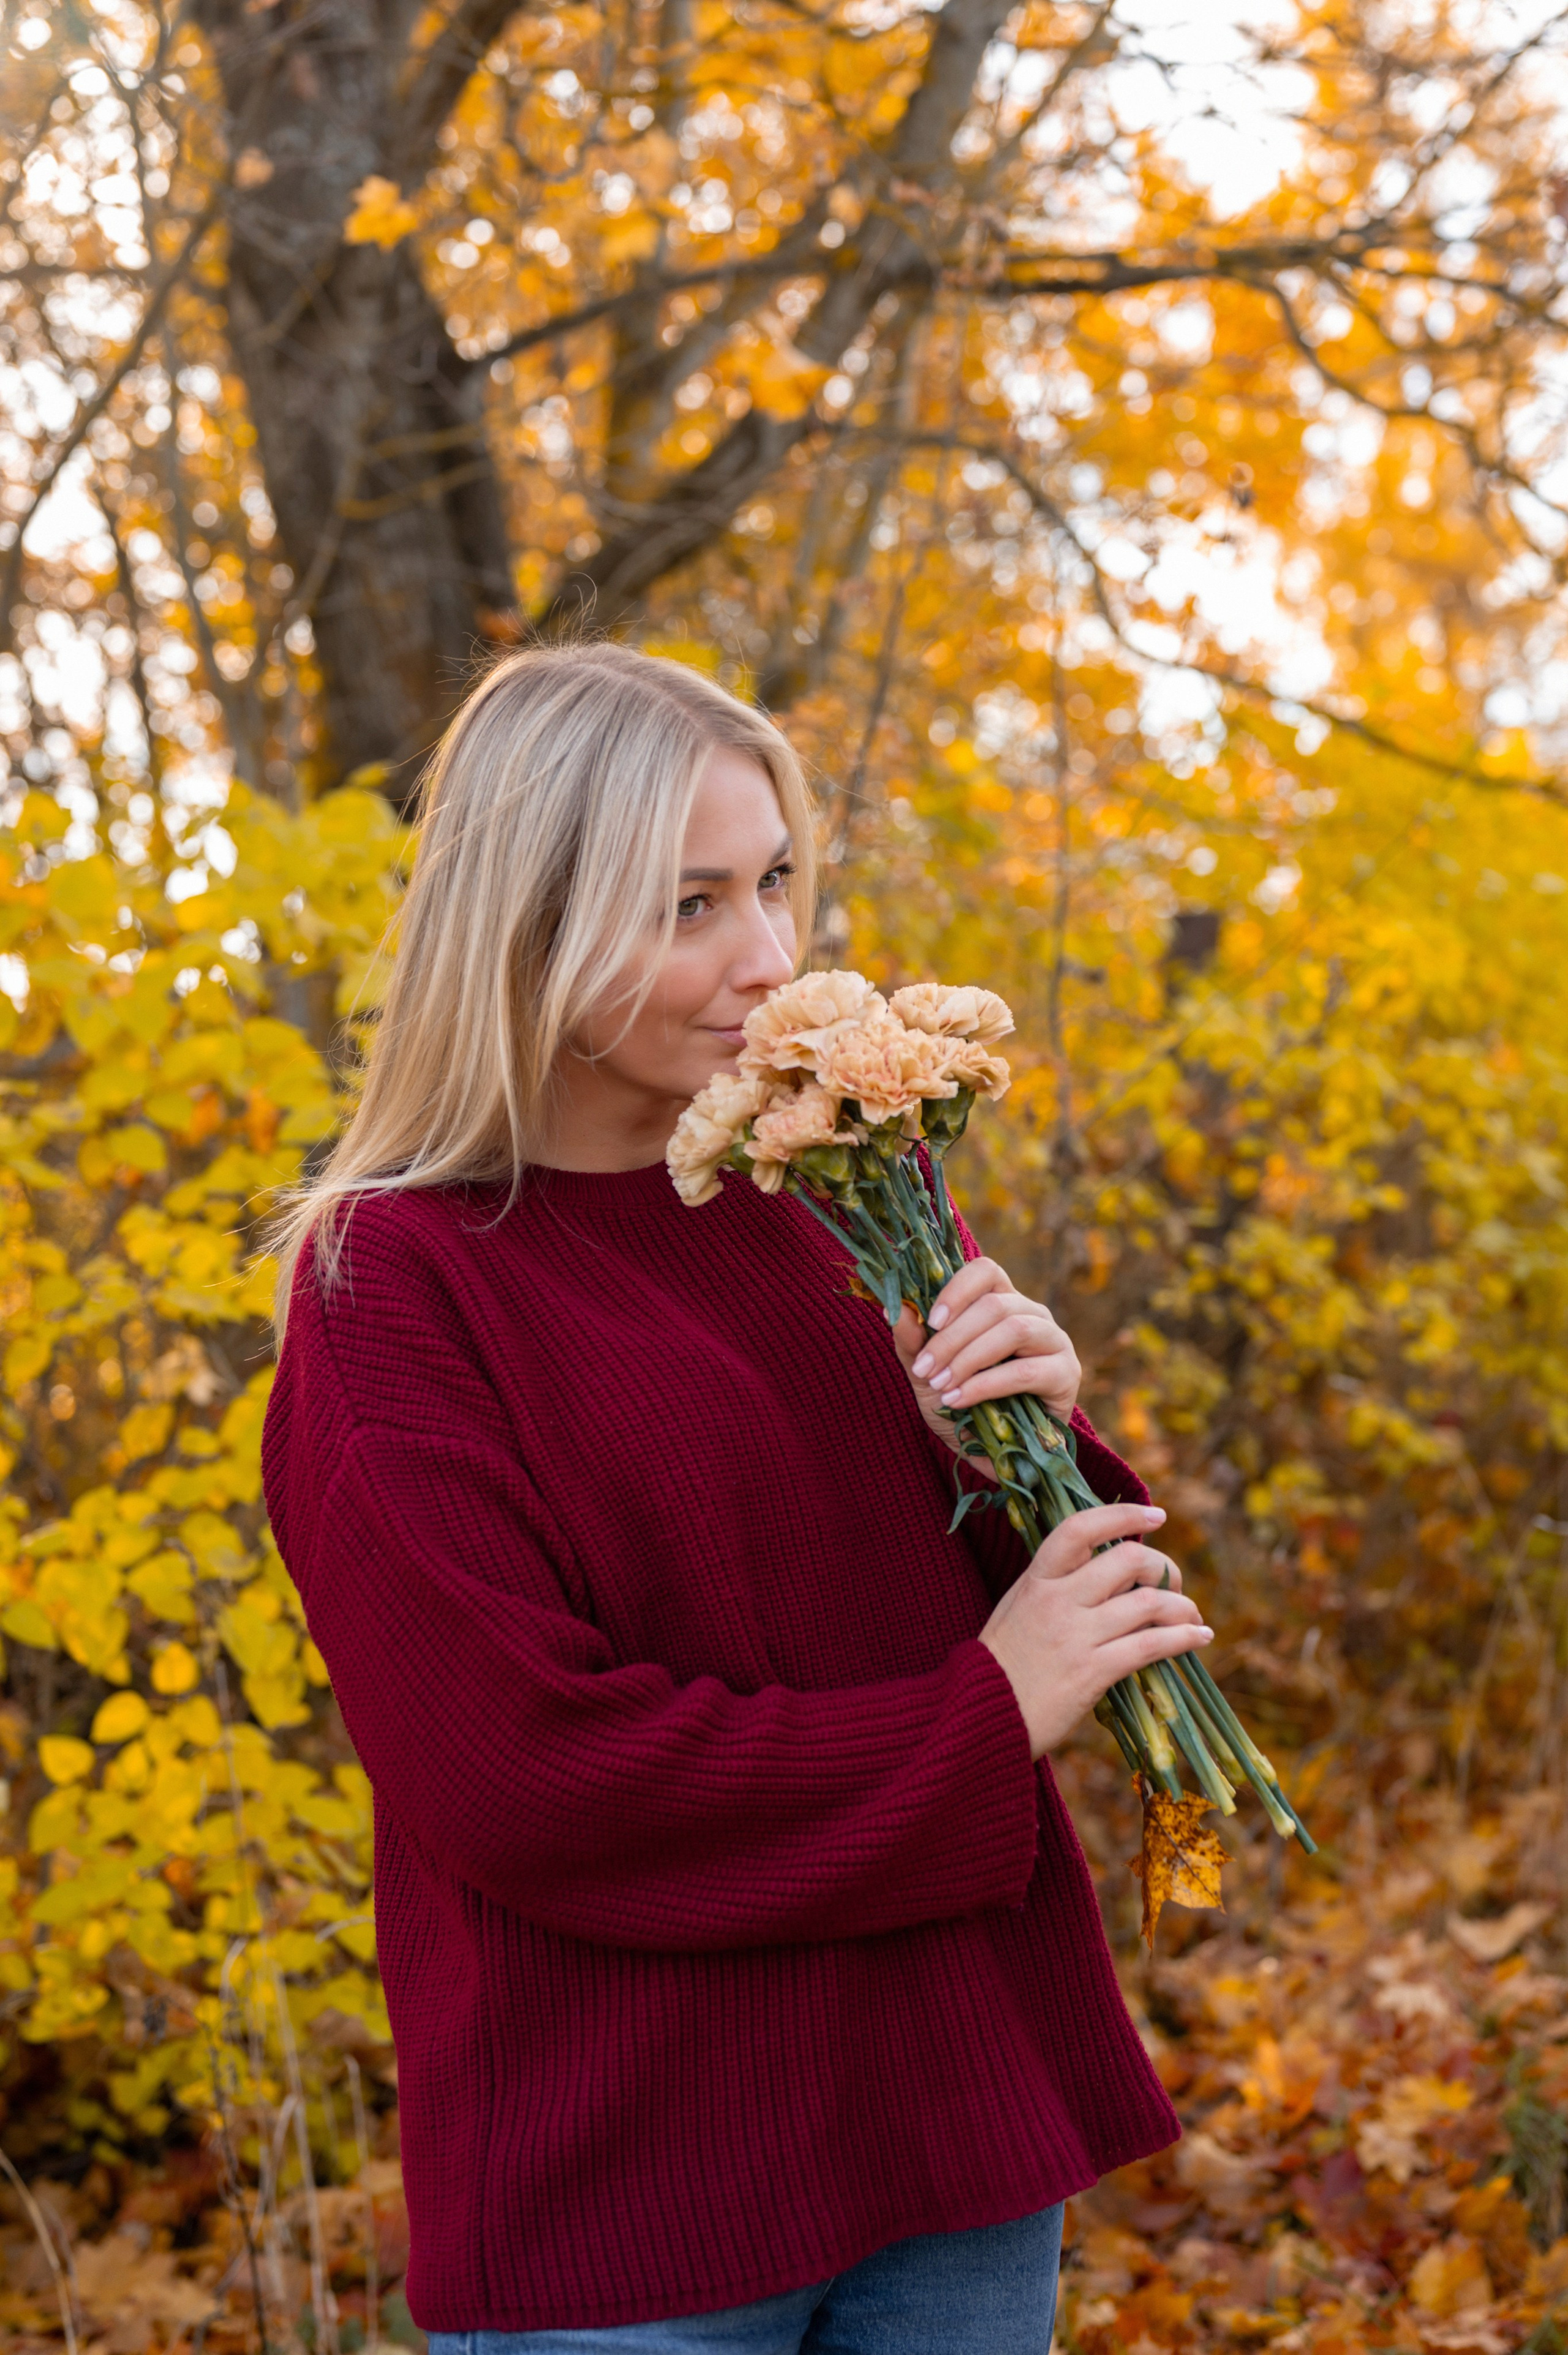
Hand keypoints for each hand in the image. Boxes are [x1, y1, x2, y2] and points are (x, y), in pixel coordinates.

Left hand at [892, 1256, 1080, 1452]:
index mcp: (1002, 1302)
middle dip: (952, 1338)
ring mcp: (1054, 1341)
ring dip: (970, 1358)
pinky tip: (960, 1401)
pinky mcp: (1066, 1374)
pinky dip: (987, 1385)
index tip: (931, 1321)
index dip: (957, 1290)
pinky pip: (1027, 1370)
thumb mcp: (927, 1373)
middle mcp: (1033, 1314)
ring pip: (1014, 1329)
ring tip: (942, 1386)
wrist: (992, 1453)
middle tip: (925, 1370)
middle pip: (995, 1304)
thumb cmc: (962, 1403)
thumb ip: (912, 1342)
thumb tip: (893, 1310)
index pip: (986, 1272)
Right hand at [977, 1502, 1210, 1758]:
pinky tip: (1199, 1639)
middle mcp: (1057, 1600)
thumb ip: (1056, 1586)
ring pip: (1148, 1604)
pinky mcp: (1091, 1672)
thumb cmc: (1001, 1664)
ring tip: (1193, 1618)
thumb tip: (1108, 1568)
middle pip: (1128, 1561)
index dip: (1123, 1516)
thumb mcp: (1018, 1608)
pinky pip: (1150, 1646)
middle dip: (1163, 1568)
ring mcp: (1075, 1636)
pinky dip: (1184, 1638)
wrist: (978, 1716)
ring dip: (1182, 1607)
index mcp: (1036, 1579)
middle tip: (1172, 1585)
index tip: (1155, 1516)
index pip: (1081, 1529)